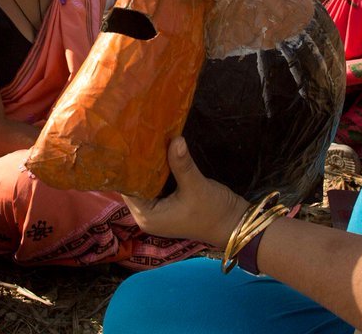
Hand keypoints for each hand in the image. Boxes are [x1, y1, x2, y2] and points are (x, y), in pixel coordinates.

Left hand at [122, 138, 248, 247]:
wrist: (233, 224)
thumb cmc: (212, 211)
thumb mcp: (196, 186)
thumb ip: (182, 164)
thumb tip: (175, 139)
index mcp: (147, 216)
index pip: (127, 189)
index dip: (127, 168)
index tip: (128, 145)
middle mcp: (147, 216)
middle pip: (134, 186)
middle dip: (137, 165)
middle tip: (136, 137)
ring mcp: (157, 212)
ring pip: (145, 184)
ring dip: (148, 167)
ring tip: (144, 141)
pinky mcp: (166, 206)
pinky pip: (156, 186)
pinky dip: (158, 172)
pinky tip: (159, 153)